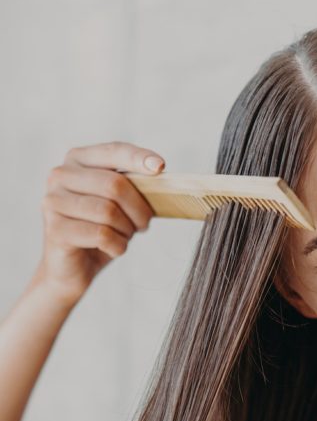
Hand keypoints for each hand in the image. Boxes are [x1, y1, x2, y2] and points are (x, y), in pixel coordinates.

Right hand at [38, 141, 164, 306]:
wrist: (72, 269)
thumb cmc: (99, 231)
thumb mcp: (119, 205)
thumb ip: (132, 186)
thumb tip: (158, 171)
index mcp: (78, 160)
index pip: (113, 151)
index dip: (137, 158)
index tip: (160, 167)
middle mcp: (61, 175)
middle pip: (114, 185)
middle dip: (138, 209)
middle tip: (143, 225)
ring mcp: (53, 201)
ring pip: (108, 212)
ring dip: (127, 230)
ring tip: (123, 237)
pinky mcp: (55, 229)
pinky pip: (101, 235)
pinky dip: (117, 246)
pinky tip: (113, 248)